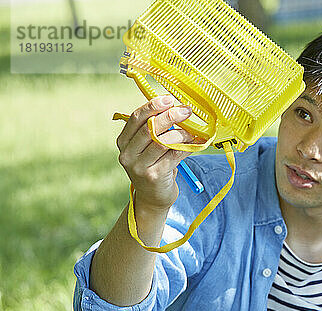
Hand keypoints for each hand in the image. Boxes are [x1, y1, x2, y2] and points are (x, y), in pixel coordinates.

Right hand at [116, 96, 195, 210]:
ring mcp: (139, 166)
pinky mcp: (154, 176)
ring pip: (162, 142)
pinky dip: (187, 146)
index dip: (153, 106)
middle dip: (170, 117)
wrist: (153, 198)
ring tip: (193, 131)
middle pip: (149, 128)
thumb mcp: (148, 147)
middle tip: (186, 110)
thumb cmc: (155, 166)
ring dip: (181, 133)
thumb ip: (155, 129)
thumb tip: (177, 107)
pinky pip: (173, 156)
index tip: (169, 99)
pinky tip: (195, 143)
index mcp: (123, 141)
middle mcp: (127, 154)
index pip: (136, 118)